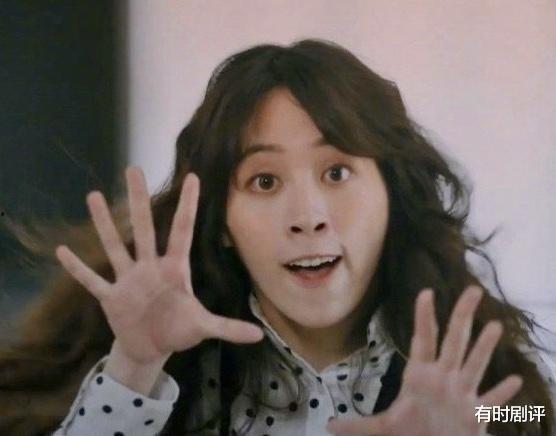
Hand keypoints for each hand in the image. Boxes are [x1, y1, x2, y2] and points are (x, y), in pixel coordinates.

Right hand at [56, 167, 263, 365]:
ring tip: (94, 195)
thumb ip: (228, 328)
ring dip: (104, 223)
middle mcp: (150, 267)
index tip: (193, 176)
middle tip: (133, 168)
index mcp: (174, 270)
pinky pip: (91, 280)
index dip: (188, 205)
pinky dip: (77, 269)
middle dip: (138, 200)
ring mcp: (128, 280)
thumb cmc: (178, 331)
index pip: (182, 231)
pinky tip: (62, 251)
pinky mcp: (110, 297)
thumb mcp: (203, 328)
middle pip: (144, 228)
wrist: (150, 348)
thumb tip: (259, 336)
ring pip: (115, 246)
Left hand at [326, 286, 521, 435]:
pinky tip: (517, 381)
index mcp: (420, 375)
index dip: (424, 317)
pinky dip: (504, 394)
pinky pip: (493, 401)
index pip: (423, 339)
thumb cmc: (410, 433)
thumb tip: (328, 425)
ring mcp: (461, 394)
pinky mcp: (476, 415)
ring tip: (495, 324)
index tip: (425, 292)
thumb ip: (358, 426)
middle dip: (462, 316)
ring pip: (476, 363)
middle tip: (473, 290)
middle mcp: (443, 378)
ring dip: (485, 346)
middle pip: (454, 340)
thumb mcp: (383, 429)